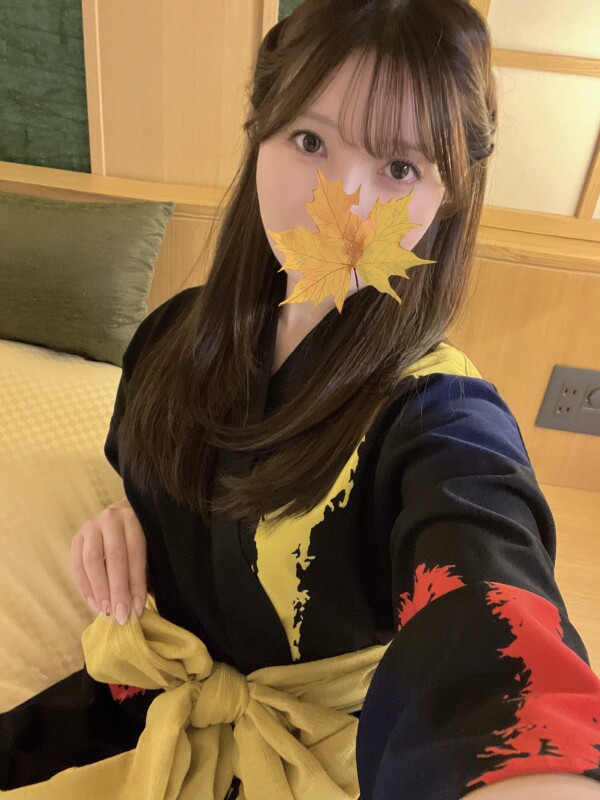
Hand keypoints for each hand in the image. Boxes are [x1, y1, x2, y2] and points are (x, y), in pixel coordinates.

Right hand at [71, 497, 146, 624]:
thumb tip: (139, 606)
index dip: (136, 583)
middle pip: (113, 557)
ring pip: (91, 561)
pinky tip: (94, 603)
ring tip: (106, 611)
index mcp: (133, 519)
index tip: (138, 609)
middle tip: (120, 615)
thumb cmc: (139, 537)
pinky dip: (85, 587)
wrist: (120, 515)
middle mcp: (111, 518)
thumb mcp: (148, 548)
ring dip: (99, 590)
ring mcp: (91, 526)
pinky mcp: (77, 537)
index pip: (135, 554)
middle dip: (117, 590)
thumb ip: (144, 572)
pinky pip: (77, 565)